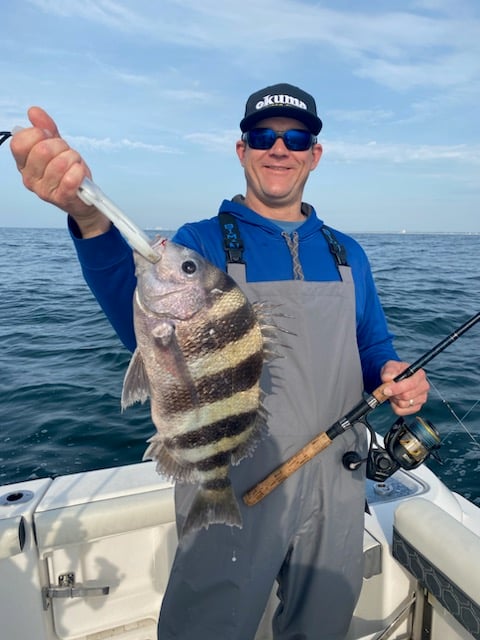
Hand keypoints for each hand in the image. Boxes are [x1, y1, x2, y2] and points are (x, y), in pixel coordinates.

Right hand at [10, 106, 109, 237]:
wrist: (83, 197)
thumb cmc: (67, 171)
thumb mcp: (56, 146)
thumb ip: (45, 128)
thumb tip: (34, 111)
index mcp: (23, 164)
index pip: (20, 142)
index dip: (37, 134)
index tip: (49, 138)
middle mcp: (29, 178)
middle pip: (42, 150)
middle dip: (61, 146)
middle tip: (66, 153)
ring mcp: (44, 190)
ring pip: (60, 163)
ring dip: (73, 159)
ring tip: (74, 165)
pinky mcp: (62, 198)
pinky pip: (71, 178)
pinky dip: (79, 171)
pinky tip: (80, 173)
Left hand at [380, 360, 429, 415]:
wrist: (394, 378)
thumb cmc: (395, 372)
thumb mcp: (390, 366)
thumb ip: (389, 371)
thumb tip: (387, 378)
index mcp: (420, 374)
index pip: (411, 384)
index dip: (397, 388)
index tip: (386, 390)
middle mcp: (424, 386)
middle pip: (407, 396)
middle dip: (394, 394)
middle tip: (388, 389)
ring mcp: (422, 398)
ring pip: (403, 404)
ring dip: (394, 399)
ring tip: (393, 393)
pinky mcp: (416, 407)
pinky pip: (401, 411)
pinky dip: (395, 406)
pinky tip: (395, 399)